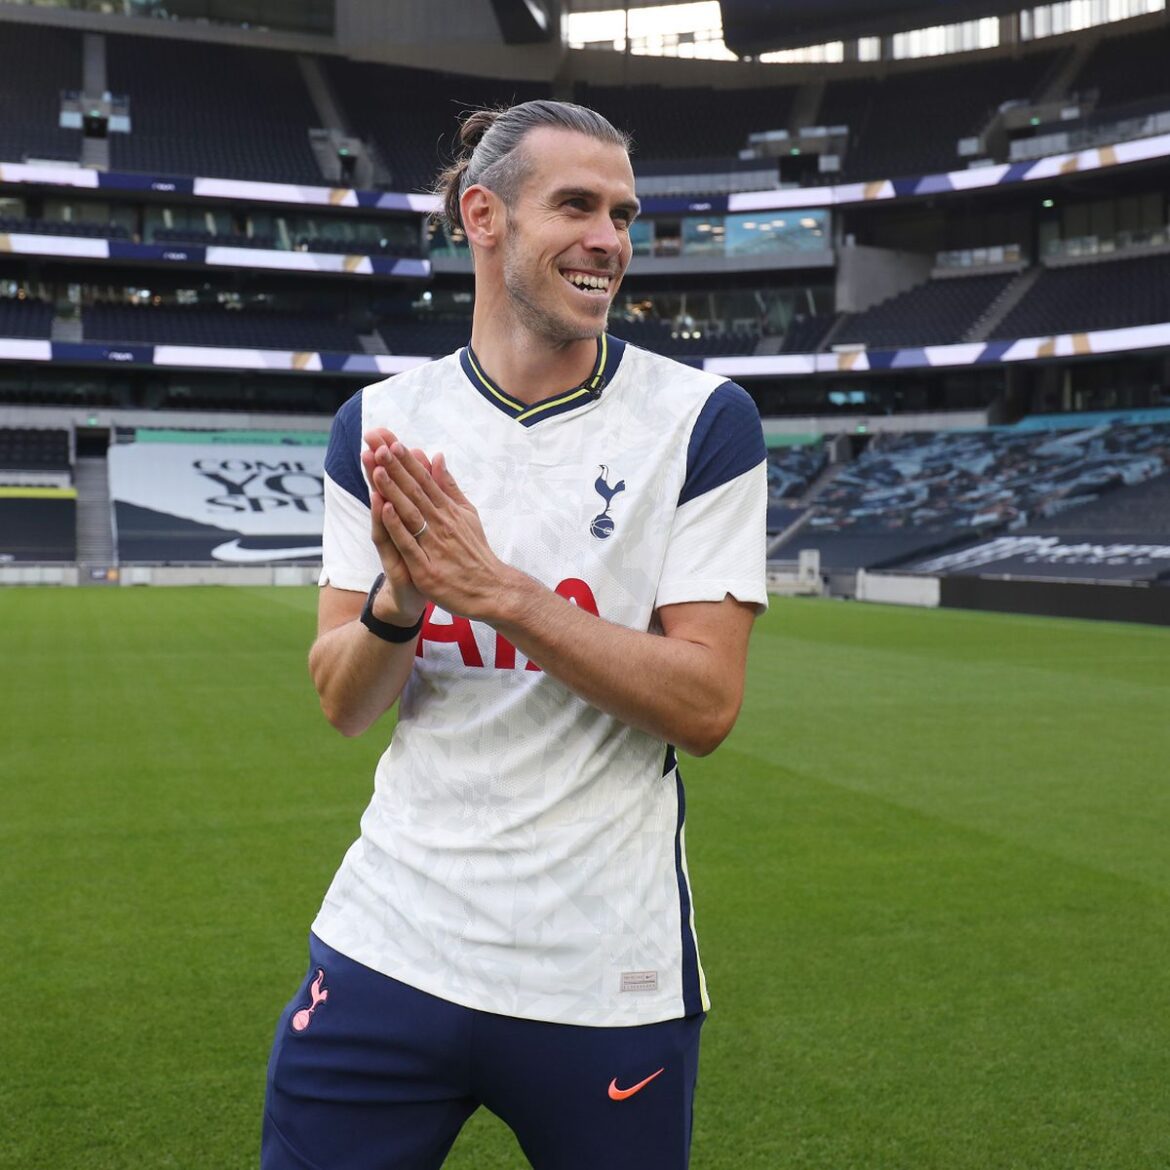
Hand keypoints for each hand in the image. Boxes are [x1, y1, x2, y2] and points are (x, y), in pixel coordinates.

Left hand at [365, 437, 509, 620]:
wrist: (492, 590)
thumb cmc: (475, 553)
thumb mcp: (467, 514)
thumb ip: (450, 487)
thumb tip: (438, 457)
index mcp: (449, 511)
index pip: (425, 481)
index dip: (407, 462)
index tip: (391, 441)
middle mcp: (442, 524)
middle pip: (415, 491)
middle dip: (395, 467)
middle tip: (378, 444)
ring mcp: (435, 546)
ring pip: (410, 513)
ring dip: (393, 489)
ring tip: (377, 467)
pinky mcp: (427, 569)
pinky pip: (409, 544)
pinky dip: (397, 526)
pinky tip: (384, 510)